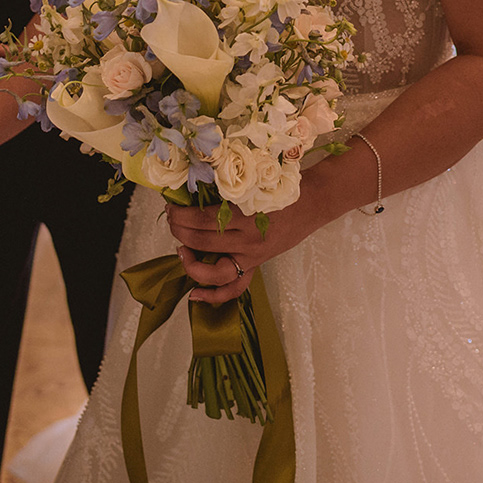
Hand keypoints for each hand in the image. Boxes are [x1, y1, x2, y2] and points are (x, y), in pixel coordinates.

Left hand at [164, 202, 319, 304]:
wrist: (312, 203)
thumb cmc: (282, 189)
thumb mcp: (253, 186)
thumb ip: (228, 194)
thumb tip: (192, 194)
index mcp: (246, 215)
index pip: (203, 219)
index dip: (181, 215)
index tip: (172, 207)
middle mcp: (248, 240)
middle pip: (202, 241)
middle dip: (179, 230)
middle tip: (171, 220)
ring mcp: (252, 256)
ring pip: (213, 271)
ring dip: (190, 261)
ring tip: (180, 248)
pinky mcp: (256, 265)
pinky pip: (234, 288)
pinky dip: (213, 295)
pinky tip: (194, 294)